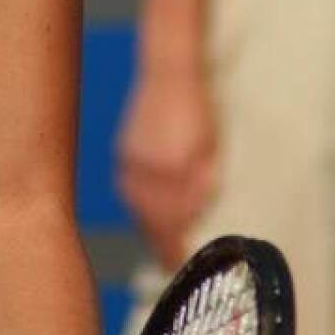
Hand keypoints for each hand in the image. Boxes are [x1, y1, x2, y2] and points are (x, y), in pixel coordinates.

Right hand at [116, 68, 217, 269]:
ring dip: (148, 224)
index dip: (174, 244)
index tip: (177, 263)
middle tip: (168, 262)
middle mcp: (146, 167)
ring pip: (136, 204)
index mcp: (171, 168)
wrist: (169, 72)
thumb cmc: (199, 108)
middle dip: (160, 240)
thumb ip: (202, 181)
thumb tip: (193, 211)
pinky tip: (146, 210)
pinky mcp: (124, 151)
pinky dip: (138, 203)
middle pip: (150, 216)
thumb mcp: (210, 147)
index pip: (172, 219)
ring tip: (158, 242)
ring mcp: (131, 159)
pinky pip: (129, 188)